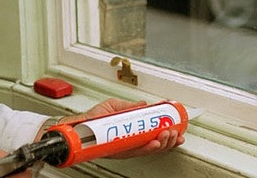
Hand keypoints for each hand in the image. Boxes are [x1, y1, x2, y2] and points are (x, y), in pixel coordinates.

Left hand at [60, 98, 184, 158]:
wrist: (78, 127)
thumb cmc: (93, 118)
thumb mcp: (114, 106)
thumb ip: (129, 106)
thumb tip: (144, 104)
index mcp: (133, 131)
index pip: (154, 133)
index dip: (168, 133)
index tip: (178, 128)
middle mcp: (132, 140)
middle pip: (156, 142)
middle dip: (169, 138)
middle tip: (173, 131)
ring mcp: (127, 147)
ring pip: (150, 148)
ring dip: (162, 143)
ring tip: (167, 135)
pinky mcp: (121, 151)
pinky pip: (137, 152)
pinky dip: (148, 148)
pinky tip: (155, 143)